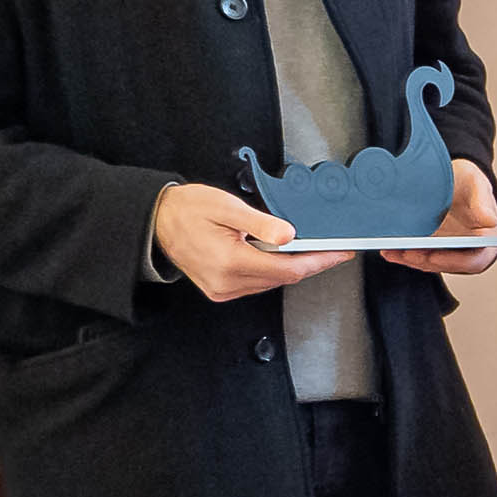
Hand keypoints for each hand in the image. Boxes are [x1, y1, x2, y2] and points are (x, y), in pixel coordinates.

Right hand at [156, 181, 339, 299]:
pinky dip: (272, 270)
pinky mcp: (219, 289)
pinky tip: (277, 255)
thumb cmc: (187, 209)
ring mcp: (222, 289)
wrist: (157, 220)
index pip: (288, 269)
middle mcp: (226, 282)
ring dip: (290, 266)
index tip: (339, 253)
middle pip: (283, 278)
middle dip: (309, 263)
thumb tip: (290, 235)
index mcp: (230, 262)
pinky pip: (257, 283)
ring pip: (271, 282)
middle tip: (329, 248)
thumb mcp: (227, 207)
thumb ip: (262, 223)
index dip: (318, 261)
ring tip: (305, 247)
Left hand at [382, 158, 496, 274]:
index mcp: (489, 238)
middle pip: (450, 265)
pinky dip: (405, 255)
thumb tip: (489, 221)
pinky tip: (391, 249)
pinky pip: (422, 256)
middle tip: (406, 252)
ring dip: (411, 260)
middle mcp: (472, 249)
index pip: (475, 260)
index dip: (453, 261)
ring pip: (433, 263)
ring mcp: (453, 250)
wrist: (453, 178)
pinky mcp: (436, 248)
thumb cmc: (468, 180)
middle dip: (426, 261)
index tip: (432, 255)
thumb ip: (483, 202)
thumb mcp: (476, 183)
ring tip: (392, 250)